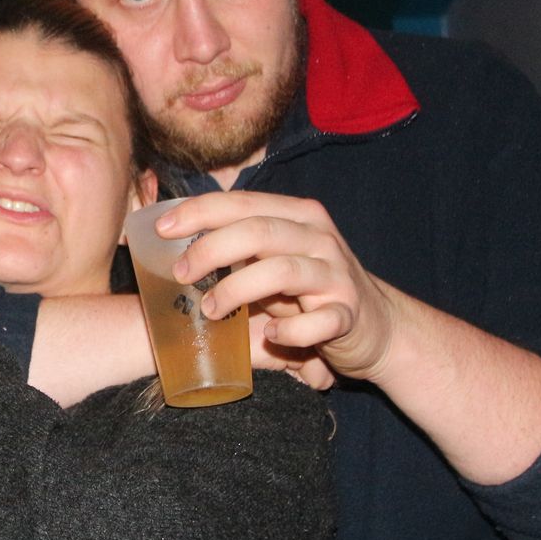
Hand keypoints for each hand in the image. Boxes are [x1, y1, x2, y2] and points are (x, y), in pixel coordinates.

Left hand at [159, 191, 406, 385]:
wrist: (378, 326)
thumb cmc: (310, 291)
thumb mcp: (275, 259)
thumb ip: (238, 248)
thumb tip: (173, 246)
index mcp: (297, 216)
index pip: (242, 203)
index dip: (199, 212)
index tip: (162, 228)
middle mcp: (318, 238)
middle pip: (258, 231)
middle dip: (211, 249)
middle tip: (180, 274)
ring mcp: (336, 276)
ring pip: (283, 272)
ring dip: (238, 290)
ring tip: (211, 309)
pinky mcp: (348, 314)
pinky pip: (318, 322)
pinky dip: (291, 331)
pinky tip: (273, 337)